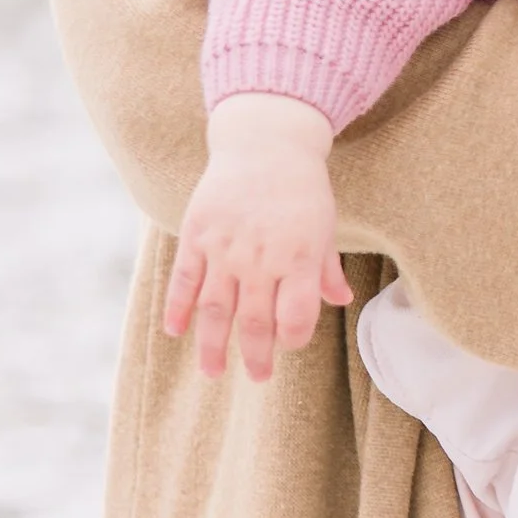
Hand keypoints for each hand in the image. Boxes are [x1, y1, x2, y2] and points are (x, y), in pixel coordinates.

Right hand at [165, 93, 351, 381]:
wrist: (266, 141)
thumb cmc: (301, 187)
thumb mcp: (324, 225)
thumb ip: (326, 268)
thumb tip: (341, 301)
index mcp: (298, 257)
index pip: (295, 316)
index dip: (293, 338)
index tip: (290, 344)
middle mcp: (260, 258)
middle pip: (254, 321)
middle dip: (256, 355)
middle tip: (258, 376)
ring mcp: (225, 248)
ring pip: (215, 309)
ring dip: (212, 345)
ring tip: (213, 372)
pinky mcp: (197, 234)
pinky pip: (184, 280)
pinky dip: (178, 308)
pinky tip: (176, 331)